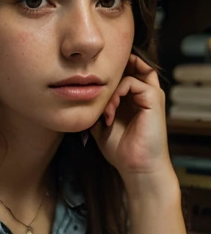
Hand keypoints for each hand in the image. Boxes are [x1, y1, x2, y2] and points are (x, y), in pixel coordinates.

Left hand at [89, 54, 170, 181]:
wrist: (137, 168)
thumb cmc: (121, 151)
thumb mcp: (100, 127)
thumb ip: (95, 111)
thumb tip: (79, 98)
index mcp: (134, 100)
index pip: (127, 73)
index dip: (111, 73)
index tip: (91, 86)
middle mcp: (144, 95)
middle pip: (134, 65)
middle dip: (114, 71)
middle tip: (95, 86)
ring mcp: (151, 96)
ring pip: (129, 73)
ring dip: (110, 90)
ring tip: (104, 113)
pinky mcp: (154, 99)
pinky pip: (132, 83)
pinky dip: (116, 94)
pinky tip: (109, 114)